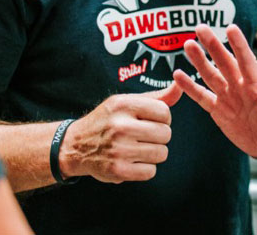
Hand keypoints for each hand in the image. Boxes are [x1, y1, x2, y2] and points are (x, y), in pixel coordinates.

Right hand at [59, 87, 180, 183]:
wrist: (76, 145)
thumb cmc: (108, 120)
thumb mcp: (127, 102)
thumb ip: (158, 97)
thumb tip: (180, 86)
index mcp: (123, 105)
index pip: (165, 112)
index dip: (162, 118)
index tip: (150, 121)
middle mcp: (120, 126)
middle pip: (166, 134)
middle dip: (160, 136)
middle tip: (144, 136)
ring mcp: (119, 149)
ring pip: (161, 153)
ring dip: (154, 153)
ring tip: (139, 148)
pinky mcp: (118, 170)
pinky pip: (151, 171)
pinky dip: (145, 168)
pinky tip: (133, 161)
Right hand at [173, 24, 256, 157]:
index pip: (247, 61)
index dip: (239, 45)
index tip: (231, 28)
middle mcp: (241, 86)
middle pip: (225, 62)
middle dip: (213, 45)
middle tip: (200, 28)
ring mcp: (229, 97)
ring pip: (211, 75)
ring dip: (199, 60)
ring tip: (188, 44)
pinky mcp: (219, 111)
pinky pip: (202, 97)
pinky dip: (190, 87)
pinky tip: (178, 75)